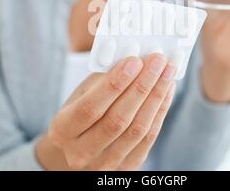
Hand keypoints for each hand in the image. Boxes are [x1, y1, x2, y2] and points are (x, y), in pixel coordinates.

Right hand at [36, 54, 175, 169]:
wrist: (79, 147)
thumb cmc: (81, 112)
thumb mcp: (81, 94)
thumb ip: (104, 79)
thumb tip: (135, 61)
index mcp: (62, 131)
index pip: (89, 108)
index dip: (115, 84)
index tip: (134, 61)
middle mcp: (80, 153)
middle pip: (117, 120)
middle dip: (141, 86)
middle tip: (157, 61)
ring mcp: (104, 165)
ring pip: (136, 130)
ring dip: (156, 97)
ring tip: (167, 72)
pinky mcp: (126, 168)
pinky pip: (148, 139)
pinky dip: (160, 111)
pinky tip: (167, 90)